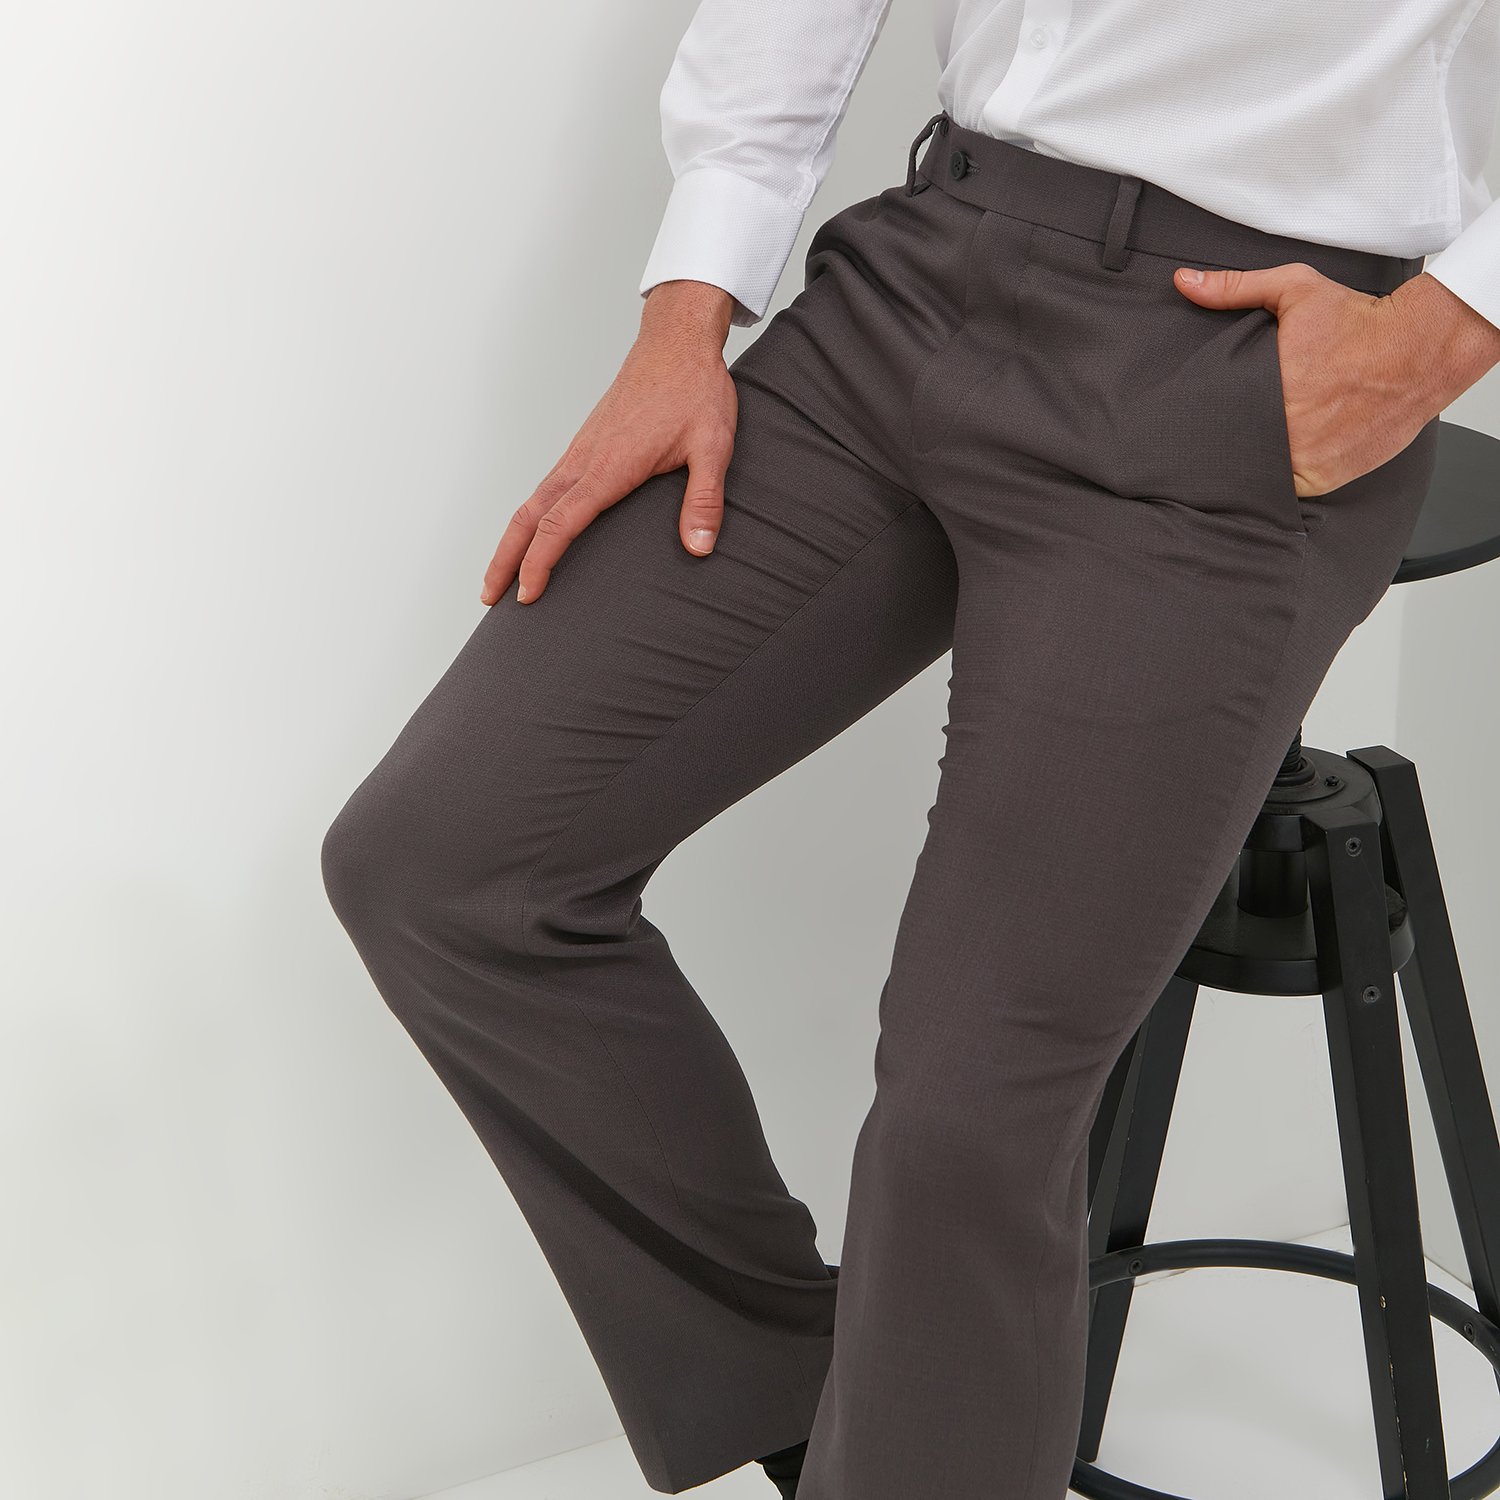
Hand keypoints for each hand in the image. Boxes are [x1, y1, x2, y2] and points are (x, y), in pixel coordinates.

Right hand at [480, 279, 738, 605]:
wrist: (676, 343)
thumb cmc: (695, 391)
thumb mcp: (713, 446)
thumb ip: (704, 499)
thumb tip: (698, 548)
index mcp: (608, 467)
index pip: (560, 524)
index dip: (539, 563)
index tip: (526, 595)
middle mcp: (584, 460)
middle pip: (529, 517)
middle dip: (505, 559)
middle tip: (489, 597)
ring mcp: (580, 452)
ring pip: (532, 502)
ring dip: (512, 540)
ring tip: (500, 575)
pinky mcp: (585, 446)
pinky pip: (546, 488)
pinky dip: (530, 518)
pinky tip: (534, 533)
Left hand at [1172, 264, 1499, 495]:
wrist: (1423, 348)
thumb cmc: (1360, 320)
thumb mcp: (1295, 290)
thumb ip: (1236, 288)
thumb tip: (1185, 282)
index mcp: (1268, 390)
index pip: (1216, 419)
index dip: (1207, 420)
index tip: (1202, 416)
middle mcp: (1286, 430)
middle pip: (1236, 448)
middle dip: (1229, 439)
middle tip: (1229, 427)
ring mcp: (1306, 459)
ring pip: (1259, 473)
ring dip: (1254, 461)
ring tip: (1255, 442)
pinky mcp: (1327, 477)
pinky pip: (1289, 488)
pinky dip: (1283, 476)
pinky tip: (1283, 456)